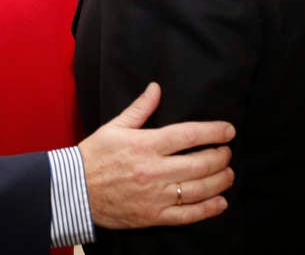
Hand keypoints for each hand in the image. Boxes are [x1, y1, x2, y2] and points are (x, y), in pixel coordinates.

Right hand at [79, 82, 234, 228]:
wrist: (74, 190)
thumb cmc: (95, 155)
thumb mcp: (115, 126)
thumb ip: (140, 108)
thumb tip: (156, 88)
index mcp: (146, 144)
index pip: (188, 135)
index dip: (213, 132)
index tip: (229, 130)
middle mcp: (154, 170)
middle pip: (200, 163)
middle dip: (221, 157)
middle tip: (227, 152)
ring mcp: (156, 195)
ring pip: (199, 189)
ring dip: (220, 181)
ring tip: (228, 173)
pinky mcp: (154, 216)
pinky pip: (187, 215)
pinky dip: (208, 209)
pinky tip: (220, 202)